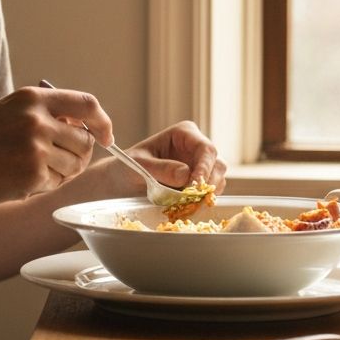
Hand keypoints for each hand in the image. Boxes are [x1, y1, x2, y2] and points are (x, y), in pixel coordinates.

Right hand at [0, 85, 113, 206]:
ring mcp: (36, 147)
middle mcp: (38, 119)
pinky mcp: (31, 175)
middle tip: (56, 163)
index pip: (87, 104)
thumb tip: (83, 126)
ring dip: (60, 173)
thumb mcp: (7, 112)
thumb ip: (44, 114)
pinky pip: (56, 184)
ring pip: (74, 165)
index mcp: (32, 98)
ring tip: (31, 171)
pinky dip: (44, 186)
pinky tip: (19, 181)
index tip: (104, 136)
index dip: (102, 123)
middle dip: (78, 155)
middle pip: (85, 141)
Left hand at [112, 121, 226, 197]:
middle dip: (208, 183)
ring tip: (187, 203)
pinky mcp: (199, 182)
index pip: (205, 149)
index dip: (205, 167)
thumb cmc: (128, 167)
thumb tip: (186, 174)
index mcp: (184, 133)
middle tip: (193, 199)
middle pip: (217, 164)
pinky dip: (202, 201)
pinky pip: (209, 192)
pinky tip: (187, 206)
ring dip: (206, 194)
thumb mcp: (140, 166)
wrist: (121, 182)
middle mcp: (196, 147)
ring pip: (217, 179)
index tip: (196, 185)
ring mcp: (200, 165)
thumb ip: (161, 168)